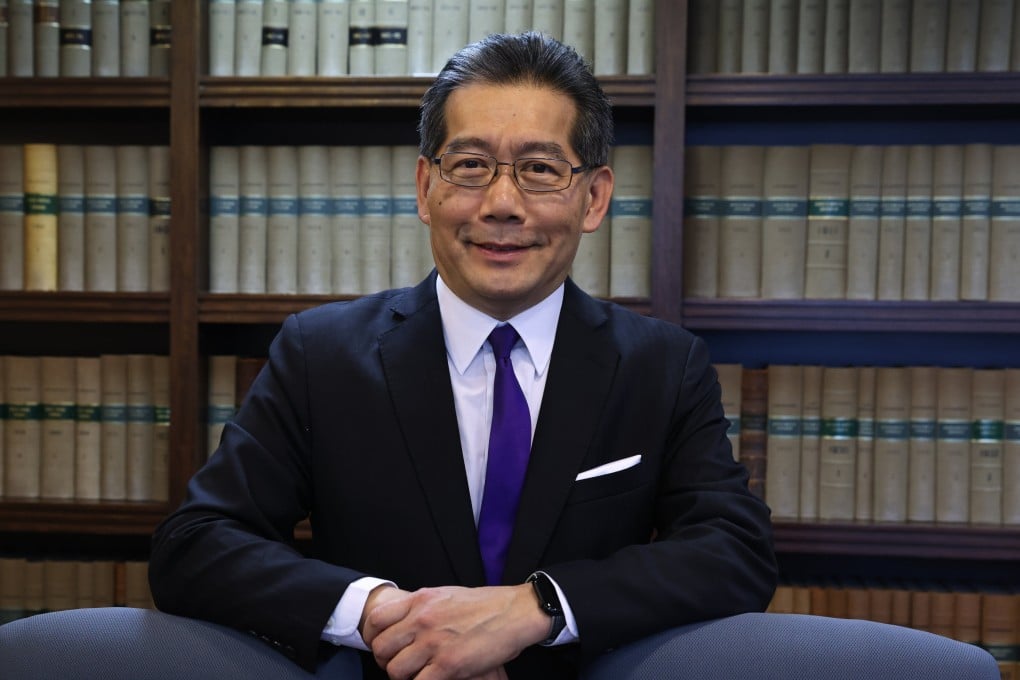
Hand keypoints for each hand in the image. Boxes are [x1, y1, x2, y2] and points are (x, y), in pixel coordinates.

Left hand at [361, 584, 548, 679]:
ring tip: (420, 674)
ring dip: (405, 677)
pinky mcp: (448, 664)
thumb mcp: (446, 594)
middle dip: (388, 662)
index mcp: (420, 600)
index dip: (373, 638)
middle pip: (381, 649)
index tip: (384, 647)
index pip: (375, 620)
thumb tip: (403, 622)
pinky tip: (434, 679)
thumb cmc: (485, 604)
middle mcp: (422, 620)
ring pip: (395, 671)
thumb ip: (421, 607)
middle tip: (403, 665)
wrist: (515, 612)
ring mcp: (434, 642)